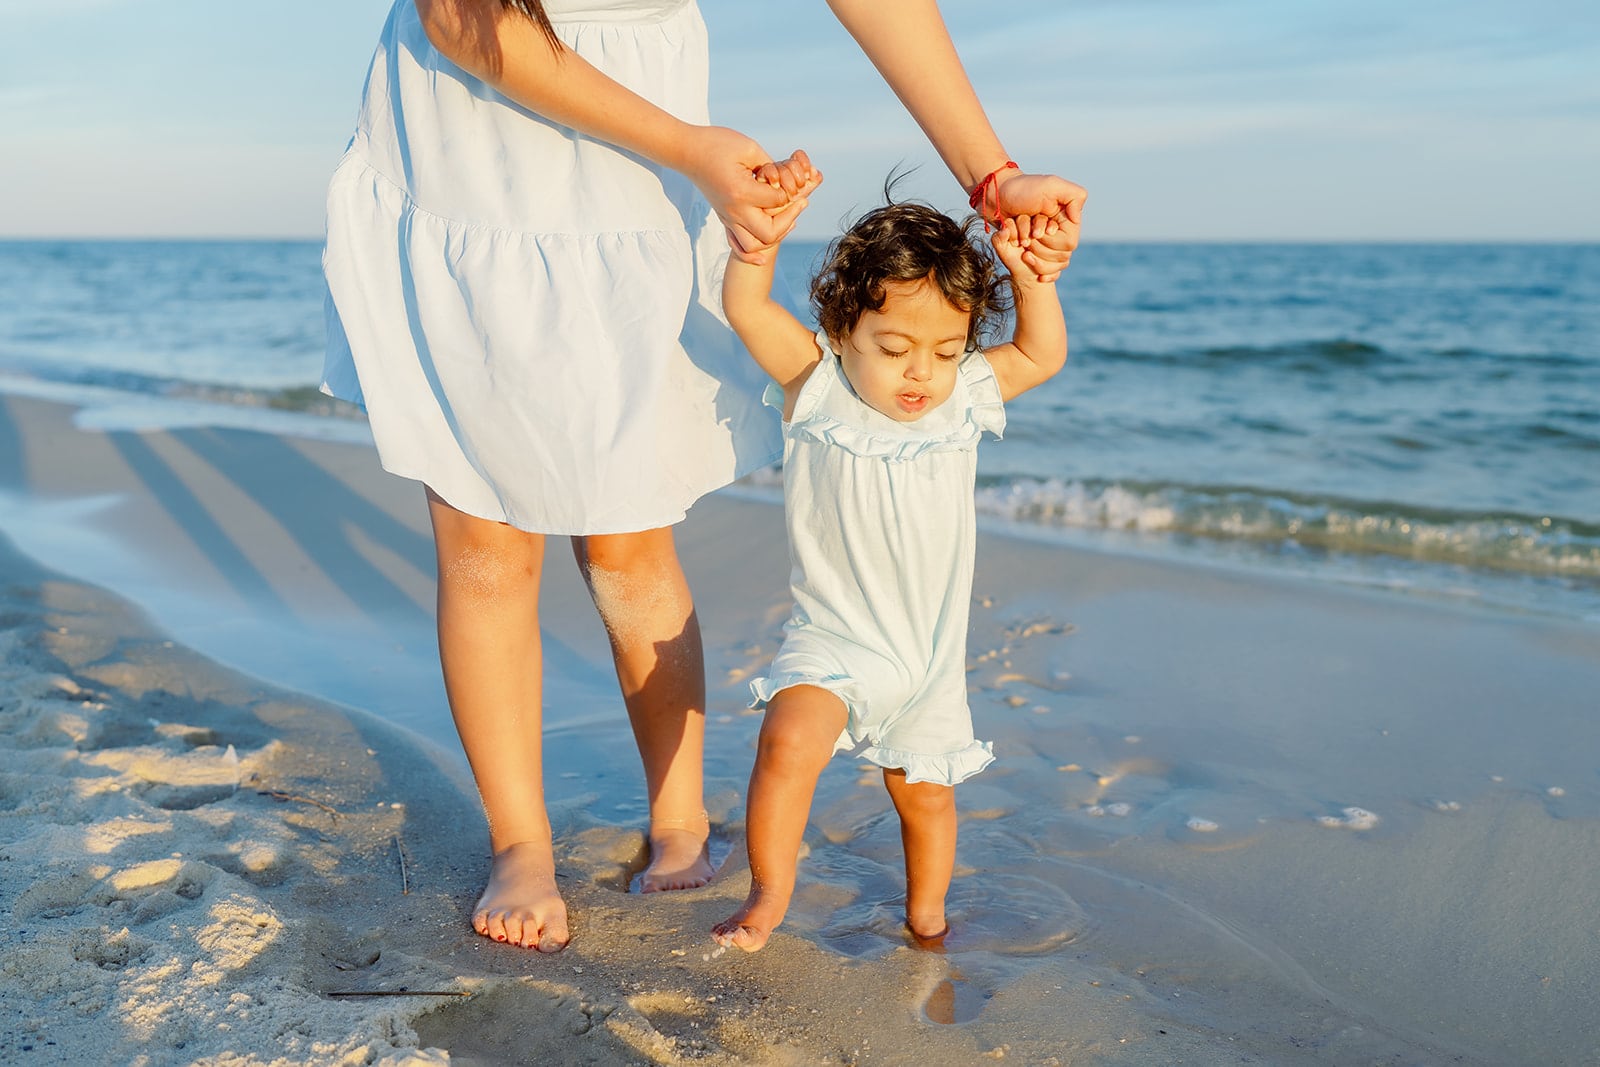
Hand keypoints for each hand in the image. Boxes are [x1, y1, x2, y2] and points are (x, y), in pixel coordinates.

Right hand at [680, 128, 815, 263]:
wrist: (687, 151)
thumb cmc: (717, 144)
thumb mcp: (748, 148)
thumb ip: (770, 165)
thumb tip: (785, 181)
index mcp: (741, 191)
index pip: (777, 201)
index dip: (789, 191)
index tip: (789, 179)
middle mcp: (734, 210)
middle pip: (769, 233)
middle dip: (788, 220)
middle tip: (798, 203)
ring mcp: (727, 217)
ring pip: (753, 246)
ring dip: (773, 238)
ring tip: (786, 221)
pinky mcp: (723, 218)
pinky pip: (736, 245)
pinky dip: (750, 255)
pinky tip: (762, 257)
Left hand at [992, 171, 1085, 281]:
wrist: (996, 194)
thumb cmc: (1023, 188)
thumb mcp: (1052, 185)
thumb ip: (1075, 197)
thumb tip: (1077, 220)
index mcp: (1065, 219)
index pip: (1068, 245)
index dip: (1051, 241)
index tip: (1039, 231)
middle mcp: (1056, 232)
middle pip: (1057, 257)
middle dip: (1037, 245)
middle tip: (1028, 232)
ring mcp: (1042, 242)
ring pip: (1044, 262)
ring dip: (1028, 248)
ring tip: (1018, 235)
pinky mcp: (1028, 248)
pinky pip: (1036, 266)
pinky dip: (1028, 260)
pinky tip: (1020, 251)